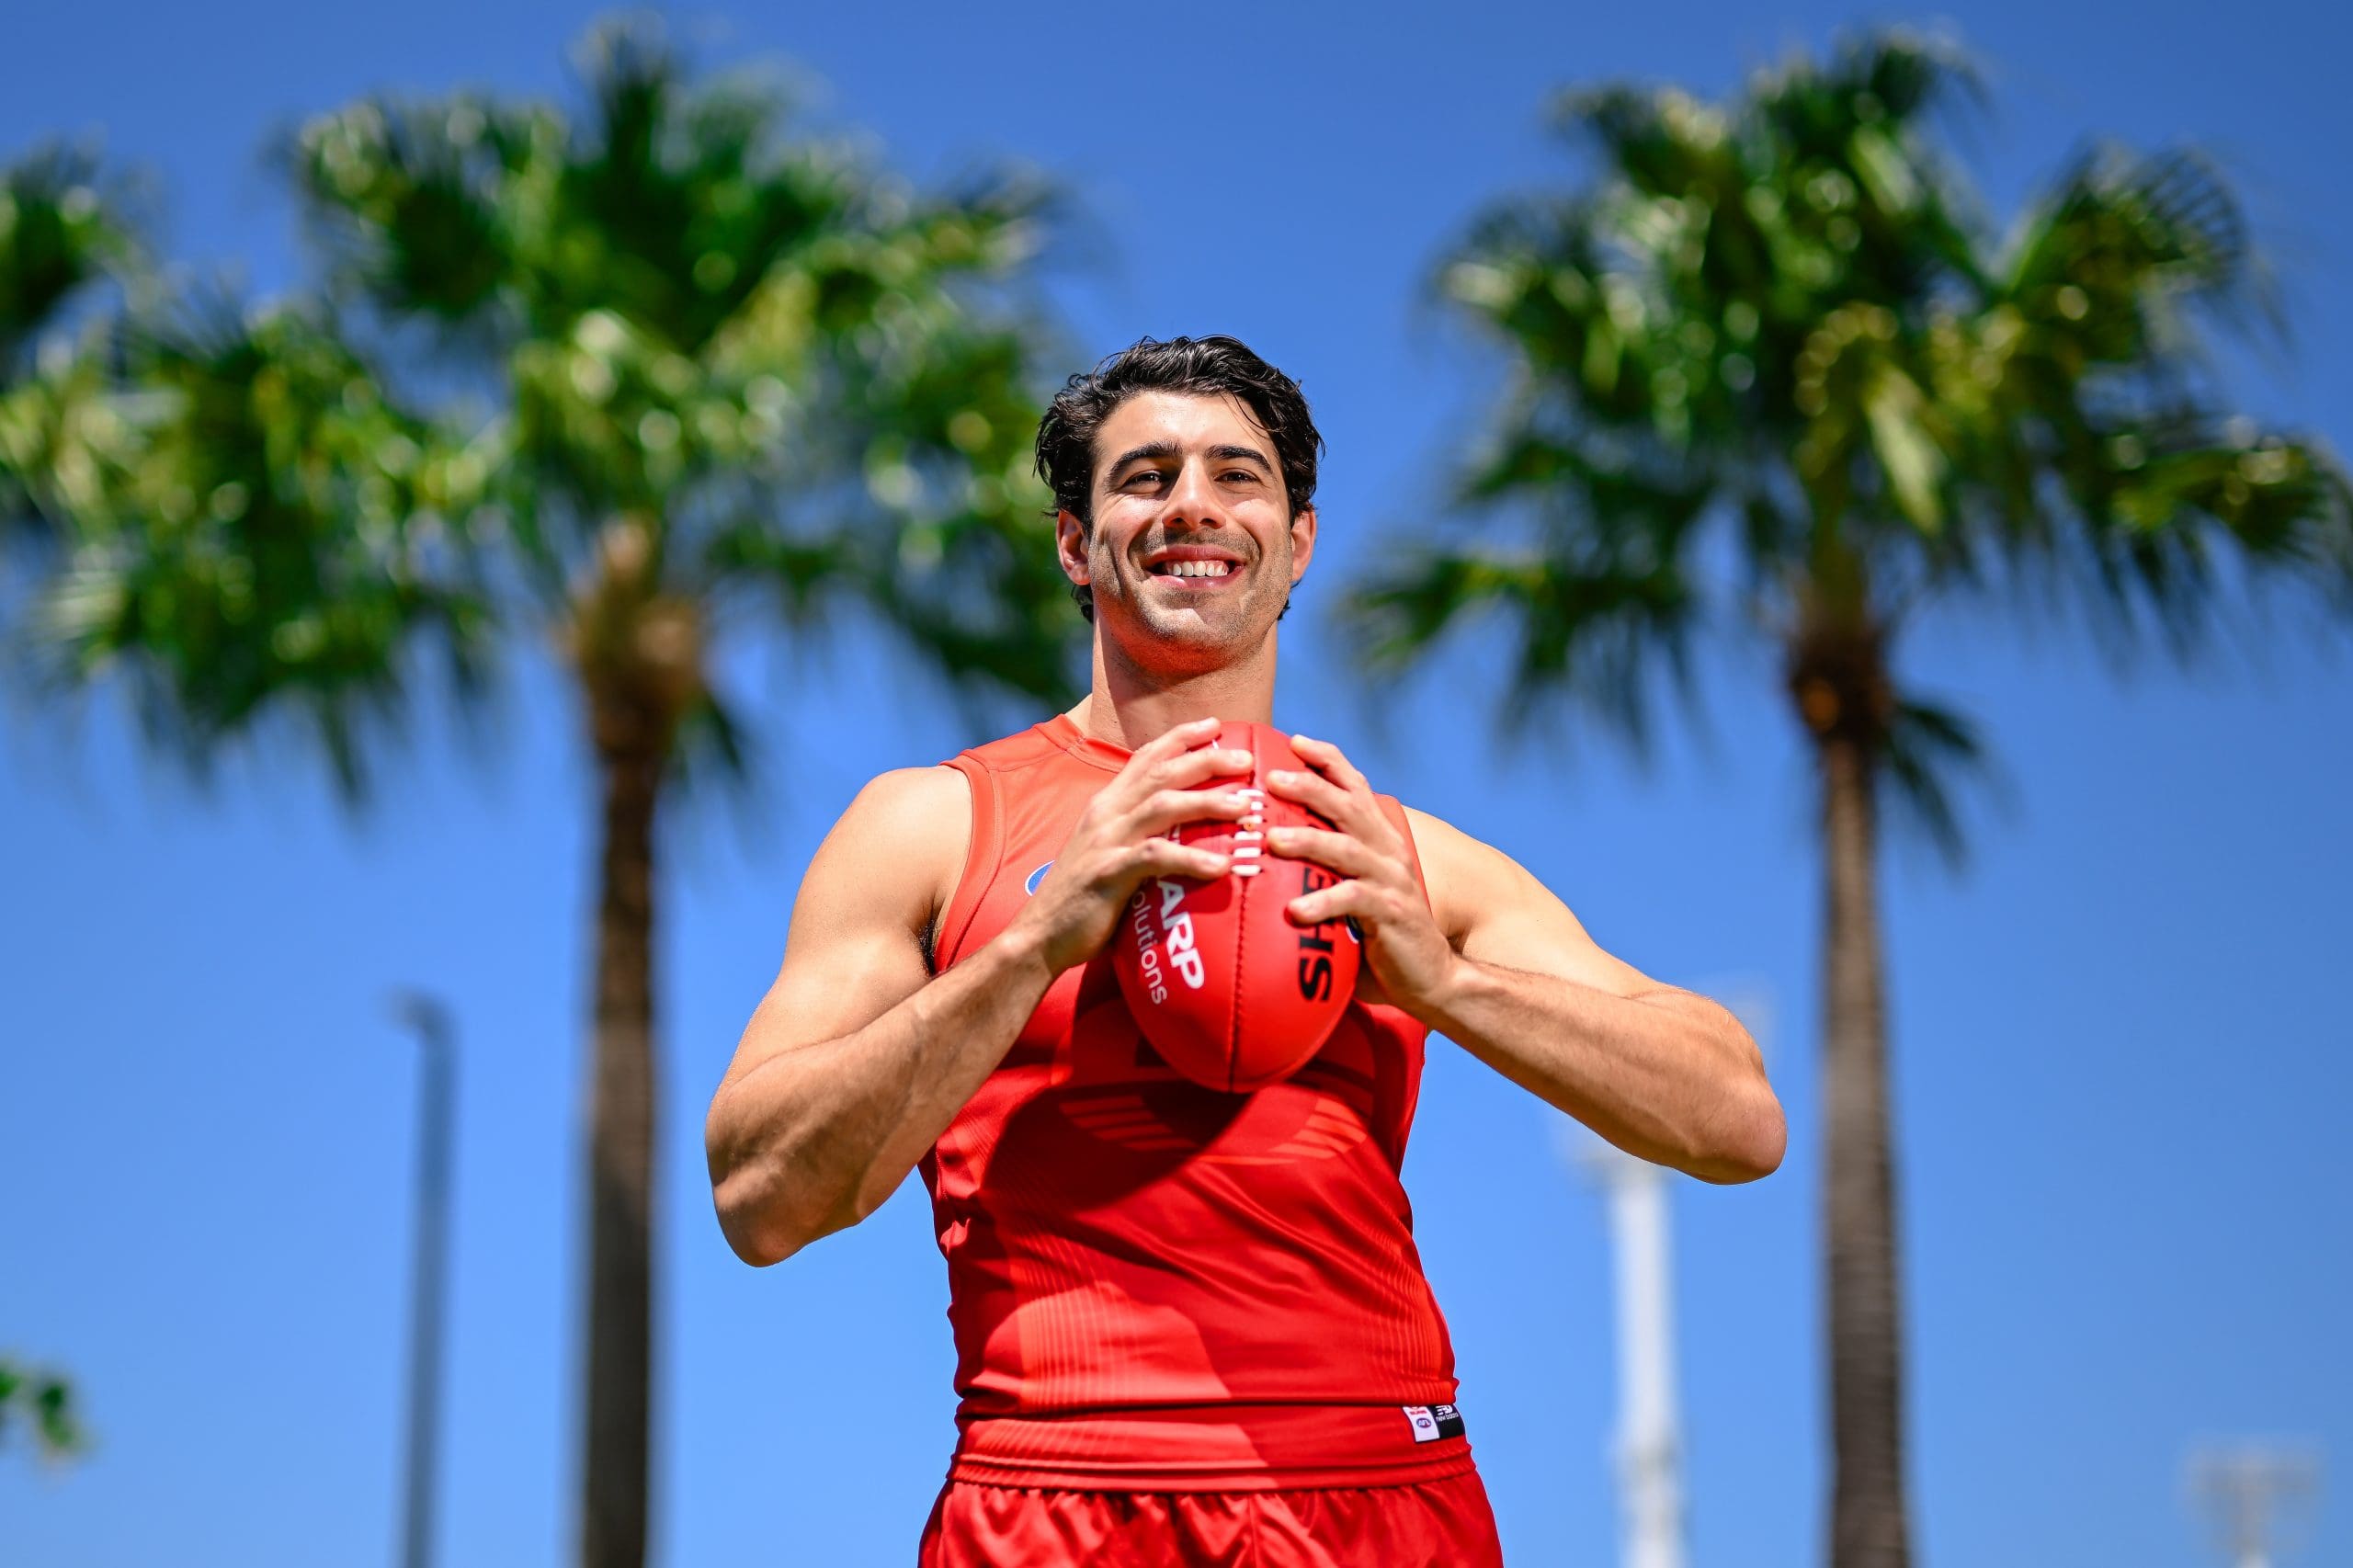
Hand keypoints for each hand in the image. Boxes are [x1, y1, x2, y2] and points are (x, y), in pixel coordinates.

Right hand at [1007, 716, 1254, 975]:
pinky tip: (1221, 867)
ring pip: (1162, 806)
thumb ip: (1137, 834)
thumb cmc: (1082, 898)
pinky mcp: (1107, 875)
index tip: (1215, 725)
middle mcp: (1105, 814)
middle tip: (1247, 759)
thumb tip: (1183, 832)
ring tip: (1244, 807)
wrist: (1038, 936)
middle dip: (1206, 760)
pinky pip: (1154, 859)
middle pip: (1161, 773)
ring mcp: (1105, 842)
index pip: (1144, 757)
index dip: (1180, 737)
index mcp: (1106, 804)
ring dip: (1206, 802)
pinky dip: (1190, 859)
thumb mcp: (1107, 851)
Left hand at [1263, 734, 1457, 1018]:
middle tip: (1271, 779)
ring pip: (1347, 849)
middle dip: (1309, 788)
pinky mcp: (1392, 914)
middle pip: (1347, 807)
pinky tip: (1295, 911)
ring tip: (1273, 840)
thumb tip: (1270, 853)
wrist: (1431, 977)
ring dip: (1308, 841)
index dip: (1328, 761)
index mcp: (1379, 838)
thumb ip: (1326, 868)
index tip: (1295, 741)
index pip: (1355, 786)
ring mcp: (1392, 881)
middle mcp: (1388, 851)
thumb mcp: (1356, 890)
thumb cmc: (1382, 933)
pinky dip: (1324, 903)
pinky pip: (1354, 901)